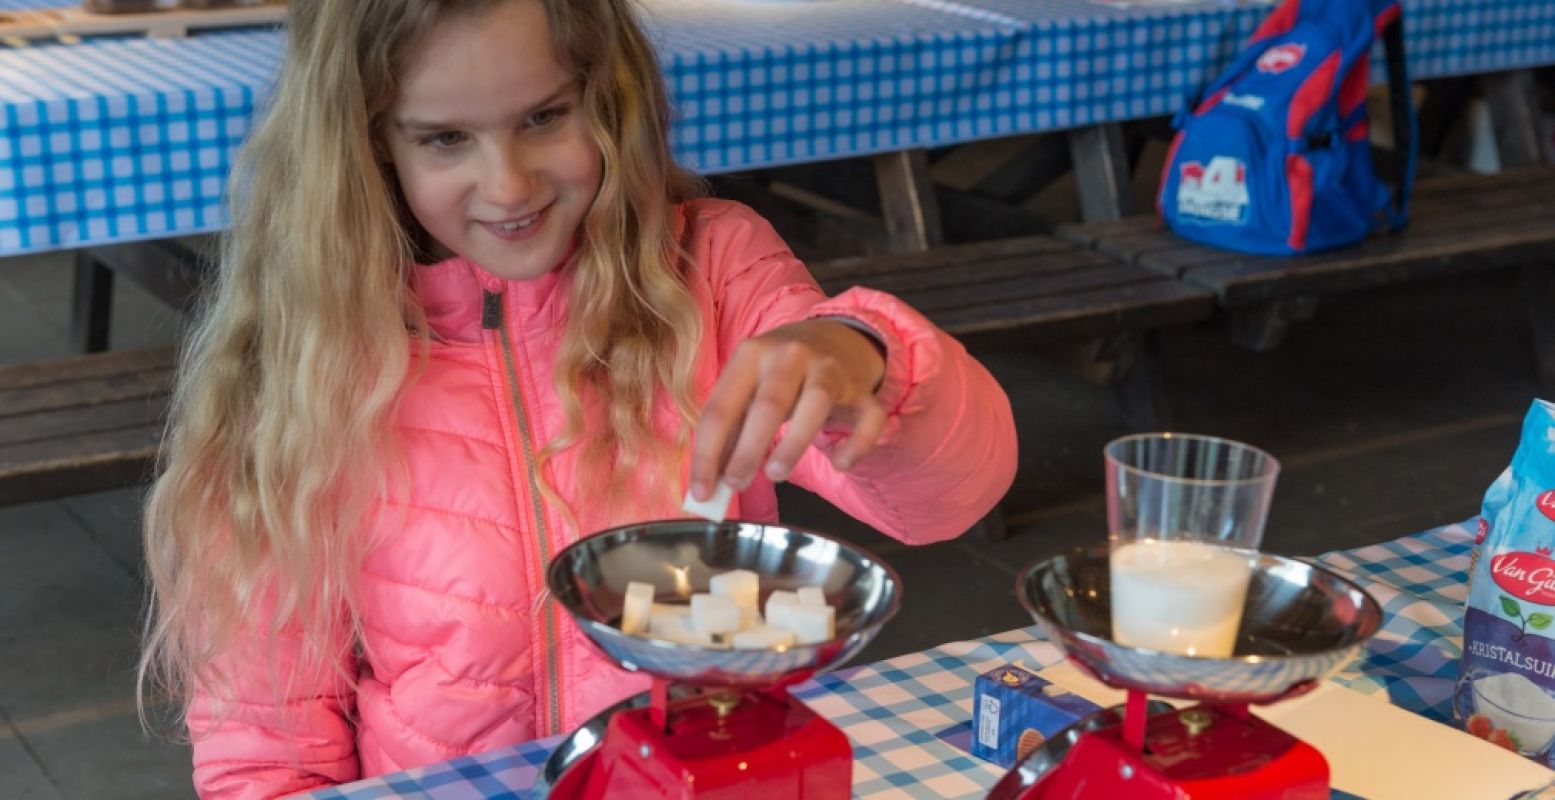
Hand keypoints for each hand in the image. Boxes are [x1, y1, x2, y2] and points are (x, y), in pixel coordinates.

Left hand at [690, 319, 887, 500]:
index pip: (721, 407)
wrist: (837, 337)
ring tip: (776, 474)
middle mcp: (790, 355)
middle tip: (735, 485)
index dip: (707, 453)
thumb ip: (731, 429)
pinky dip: (856, 444)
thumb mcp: (748, 387)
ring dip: (793, 443)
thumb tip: (710, 481)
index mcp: (751, 355)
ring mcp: (829, 369)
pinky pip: (866, 417)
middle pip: (768, 404)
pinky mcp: (862, 389)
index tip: (700, 491)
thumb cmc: (780, 372)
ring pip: (815, 404)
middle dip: (748, 449)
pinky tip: (840, 463)